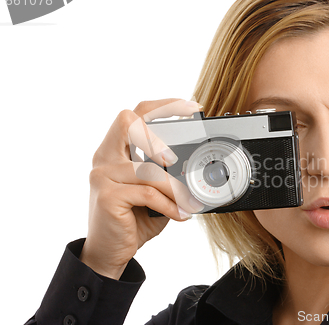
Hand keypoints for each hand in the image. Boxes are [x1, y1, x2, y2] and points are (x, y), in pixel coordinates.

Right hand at [80, 98, 203, 278]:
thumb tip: (195, 166)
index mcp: (115, 151)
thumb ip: (166, 174)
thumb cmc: (132, 220)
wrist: (108, 252)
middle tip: (175, 156)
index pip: (134, 115)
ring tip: (190, 202)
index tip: (191, 107)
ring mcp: (102, 175)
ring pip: (148, 168)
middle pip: (128, 121)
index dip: (162, 106)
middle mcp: (104, 157)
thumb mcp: (152, 192)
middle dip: (157, 133)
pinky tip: (180, 214)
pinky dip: (170, 205)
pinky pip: (148, 193)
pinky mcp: (107, 196)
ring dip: (175, 188)